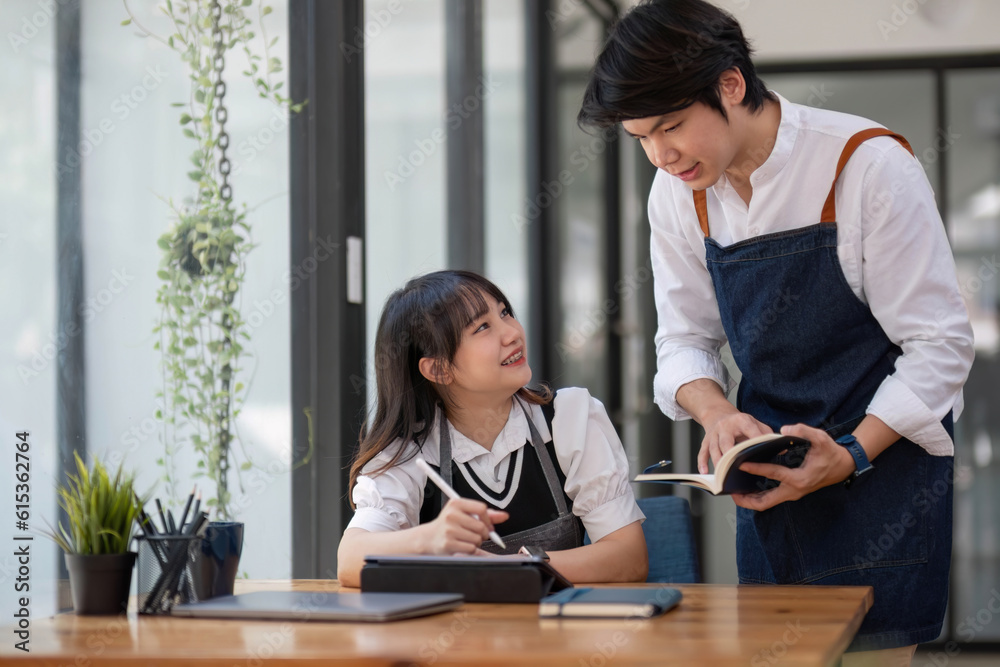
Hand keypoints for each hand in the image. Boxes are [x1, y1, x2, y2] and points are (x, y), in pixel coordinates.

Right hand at [418, 498, 507, 554]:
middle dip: (483, 533)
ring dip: (477, 542)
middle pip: (481, 526)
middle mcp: (451, 515)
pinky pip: (471, 548)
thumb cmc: (449, 525)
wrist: (429, 538)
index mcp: (456, 503)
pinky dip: (471, 549)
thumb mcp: (464, 514)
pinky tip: (462, 546)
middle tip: (476, 535)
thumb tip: (504, 516)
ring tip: (467, 540)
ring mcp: (449, 529)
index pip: (481, 508)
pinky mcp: (448, 543)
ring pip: (477, 538)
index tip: (487, 525)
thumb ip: (485, 514)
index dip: (488, 519)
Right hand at [698, 410, 772, 473]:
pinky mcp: (706, 440)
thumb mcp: (755, 423)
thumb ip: (767, 434)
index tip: (759, 453)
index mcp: (741, 421)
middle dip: (730, 456)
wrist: (718, 413)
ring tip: (722, 476)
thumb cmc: (739, 422)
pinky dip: (702, 462)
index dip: (755, 441)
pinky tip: (705, 472)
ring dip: (718, 463)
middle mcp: (726, 427)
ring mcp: (714, 434)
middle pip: (726, 442)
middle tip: (735, 469)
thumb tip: (782, 449)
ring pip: (714, 449)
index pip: (749, 431)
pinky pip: (703, 452)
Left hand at [731, 423, 856, 510]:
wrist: (843, 465)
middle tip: (729, 490)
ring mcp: (792, 493)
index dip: (755, 468)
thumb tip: (784, 430)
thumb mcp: (821, 438)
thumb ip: (803, 431)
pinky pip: (771, 499)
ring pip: (766, 503)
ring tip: (732, 491)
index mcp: (799, 478)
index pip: (773, 474)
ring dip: (749, 500)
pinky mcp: (791, 492)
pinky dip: (757, 496)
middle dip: (746, 499)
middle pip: (765, 502)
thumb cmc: (830, 452)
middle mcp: (794, 490)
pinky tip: (746, 489)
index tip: (740, 464)